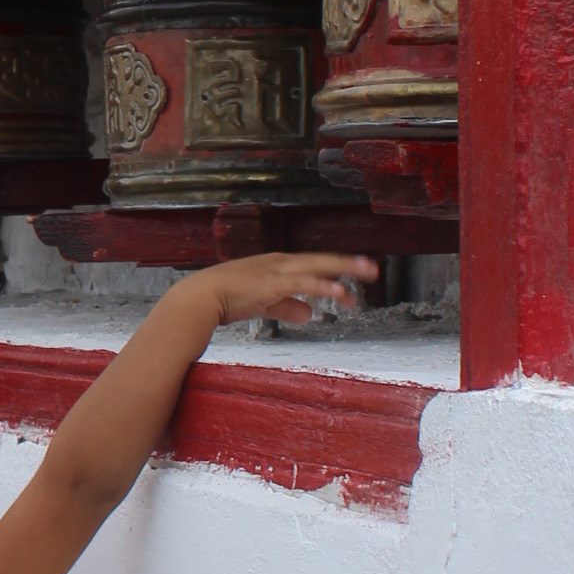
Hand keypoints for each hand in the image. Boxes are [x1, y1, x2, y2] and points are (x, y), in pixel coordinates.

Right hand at [200, 253, 376, 326]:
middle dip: (348, 263)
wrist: (201, 297)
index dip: (335, 267)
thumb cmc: (226, 298)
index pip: (312, 264)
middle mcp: (280, 263)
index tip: (355, 271)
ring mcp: (277, 270)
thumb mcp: (264, 302)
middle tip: (372, 266)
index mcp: (277, 265)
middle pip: (321, 260)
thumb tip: (311, 313)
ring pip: (318, 267)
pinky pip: (305, 283)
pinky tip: (341, 291)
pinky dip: (324, 286)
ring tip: (368, 272)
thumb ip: (288, 307)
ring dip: (344, 269)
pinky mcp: (273, 283)